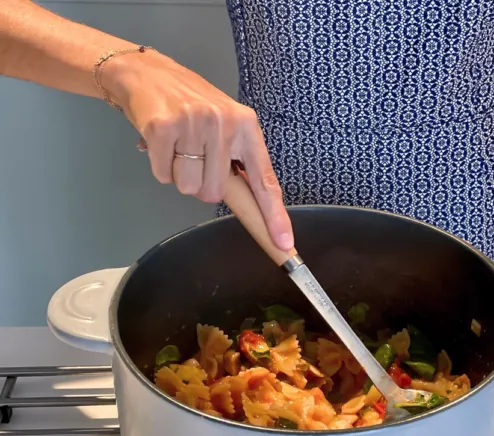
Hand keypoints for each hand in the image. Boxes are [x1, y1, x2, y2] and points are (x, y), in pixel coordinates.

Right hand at [101, 49, 293, 249]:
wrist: (147, 73)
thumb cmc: (190, 104)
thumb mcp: (227, 125)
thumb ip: (239, 161)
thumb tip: (251, 207)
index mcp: (246, 126)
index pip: (264, 181)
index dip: (274, 215)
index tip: (283, 242)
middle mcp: (224, 123)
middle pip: (214, 193)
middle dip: (201, 185)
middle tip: (194, 157)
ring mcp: (193, 123)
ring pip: (188, 187)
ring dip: (179, 176)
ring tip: (177, 147)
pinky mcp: (163, 127)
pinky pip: (163, 175)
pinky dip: (160, 166)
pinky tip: (162, 143)